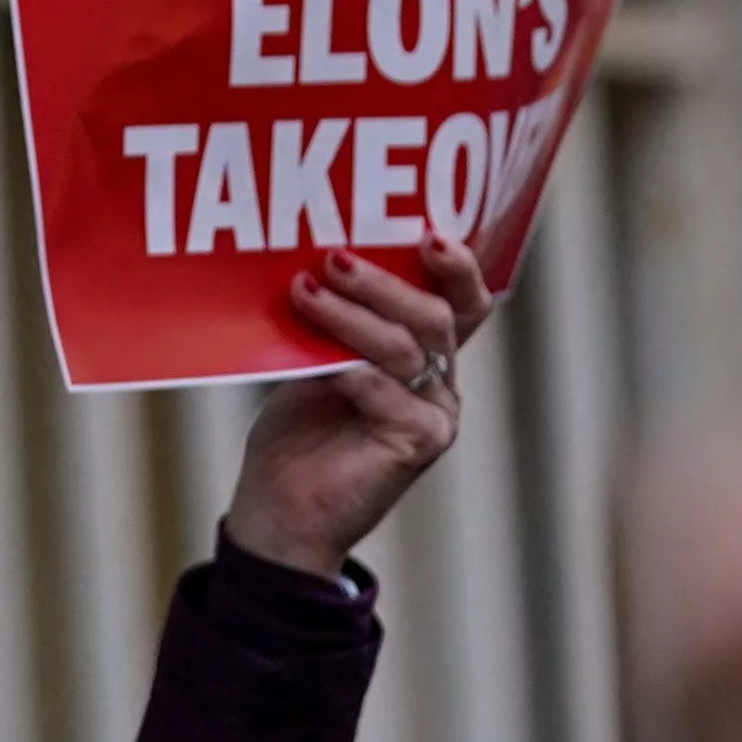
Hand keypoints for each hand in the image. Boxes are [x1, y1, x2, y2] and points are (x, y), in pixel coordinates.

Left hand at [224, 243, 486, 579]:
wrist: (280, 512)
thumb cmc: (296, 433)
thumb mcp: (314, 359)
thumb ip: (334, 317)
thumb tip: (317, 253)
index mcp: (425, 353)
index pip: (461, 298)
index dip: (457, 263)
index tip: (426, 230)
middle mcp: (441, 380)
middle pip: (435, 314)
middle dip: (384, 279)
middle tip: (335, 256)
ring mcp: (436, 413)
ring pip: (406, 345)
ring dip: (351, 313)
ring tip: (304, 290)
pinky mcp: (419, 444)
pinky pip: (389, 391)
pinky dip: (350, 369)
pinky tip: (317, 360)